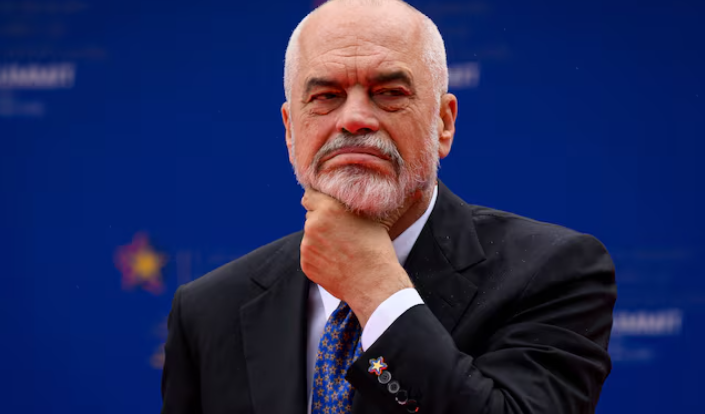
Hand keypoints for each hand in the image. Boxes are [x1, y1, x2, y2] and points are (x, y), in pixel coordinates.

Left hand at [300, 188, 414, 326]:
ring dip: (320, 239)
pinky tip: (336, 261)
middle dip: (320, 219)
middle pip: (310, 215)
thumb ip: (375, 200)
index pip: (310, 195)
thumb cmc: (377, 248)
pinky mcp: (306, 262)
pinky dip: (319, 256)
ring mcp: (307, 244)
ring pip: (310, 235)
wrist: (373, 283)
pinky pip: (310, 254)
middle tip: (339, 231)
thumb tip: (418, 188)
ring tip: (341, 248)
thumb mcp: (378, 219)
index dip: (319, 200)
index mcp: (329, 207)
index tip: (327, 206)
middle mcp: (313, 223)